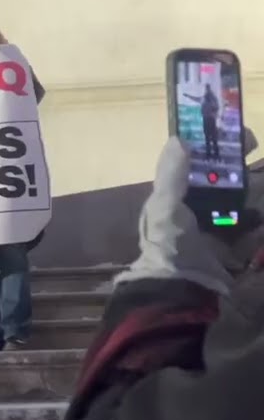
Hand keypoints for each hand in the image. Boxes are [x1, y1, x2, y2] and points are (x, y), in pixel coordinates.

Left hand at [114, 128, 261, 293]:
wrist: (182, 290)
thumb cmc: (170, 245)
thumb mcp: (166, 207)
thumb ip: (172, 175)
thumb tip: (179, 138)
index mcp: (171, 196)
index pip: (190, 163)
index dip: (207, 145)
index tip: (227, 129)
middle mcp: (191, 208)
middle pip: (217, 177)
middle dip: (234, 161)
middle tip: (252, 143)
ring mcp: (213, 226)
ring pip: (235, 198)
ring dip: (248, 185)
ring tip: (261, 172)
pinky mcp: (232, 244)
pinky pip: (246, 225)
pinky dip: (257, 218)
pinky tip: (260, 212)